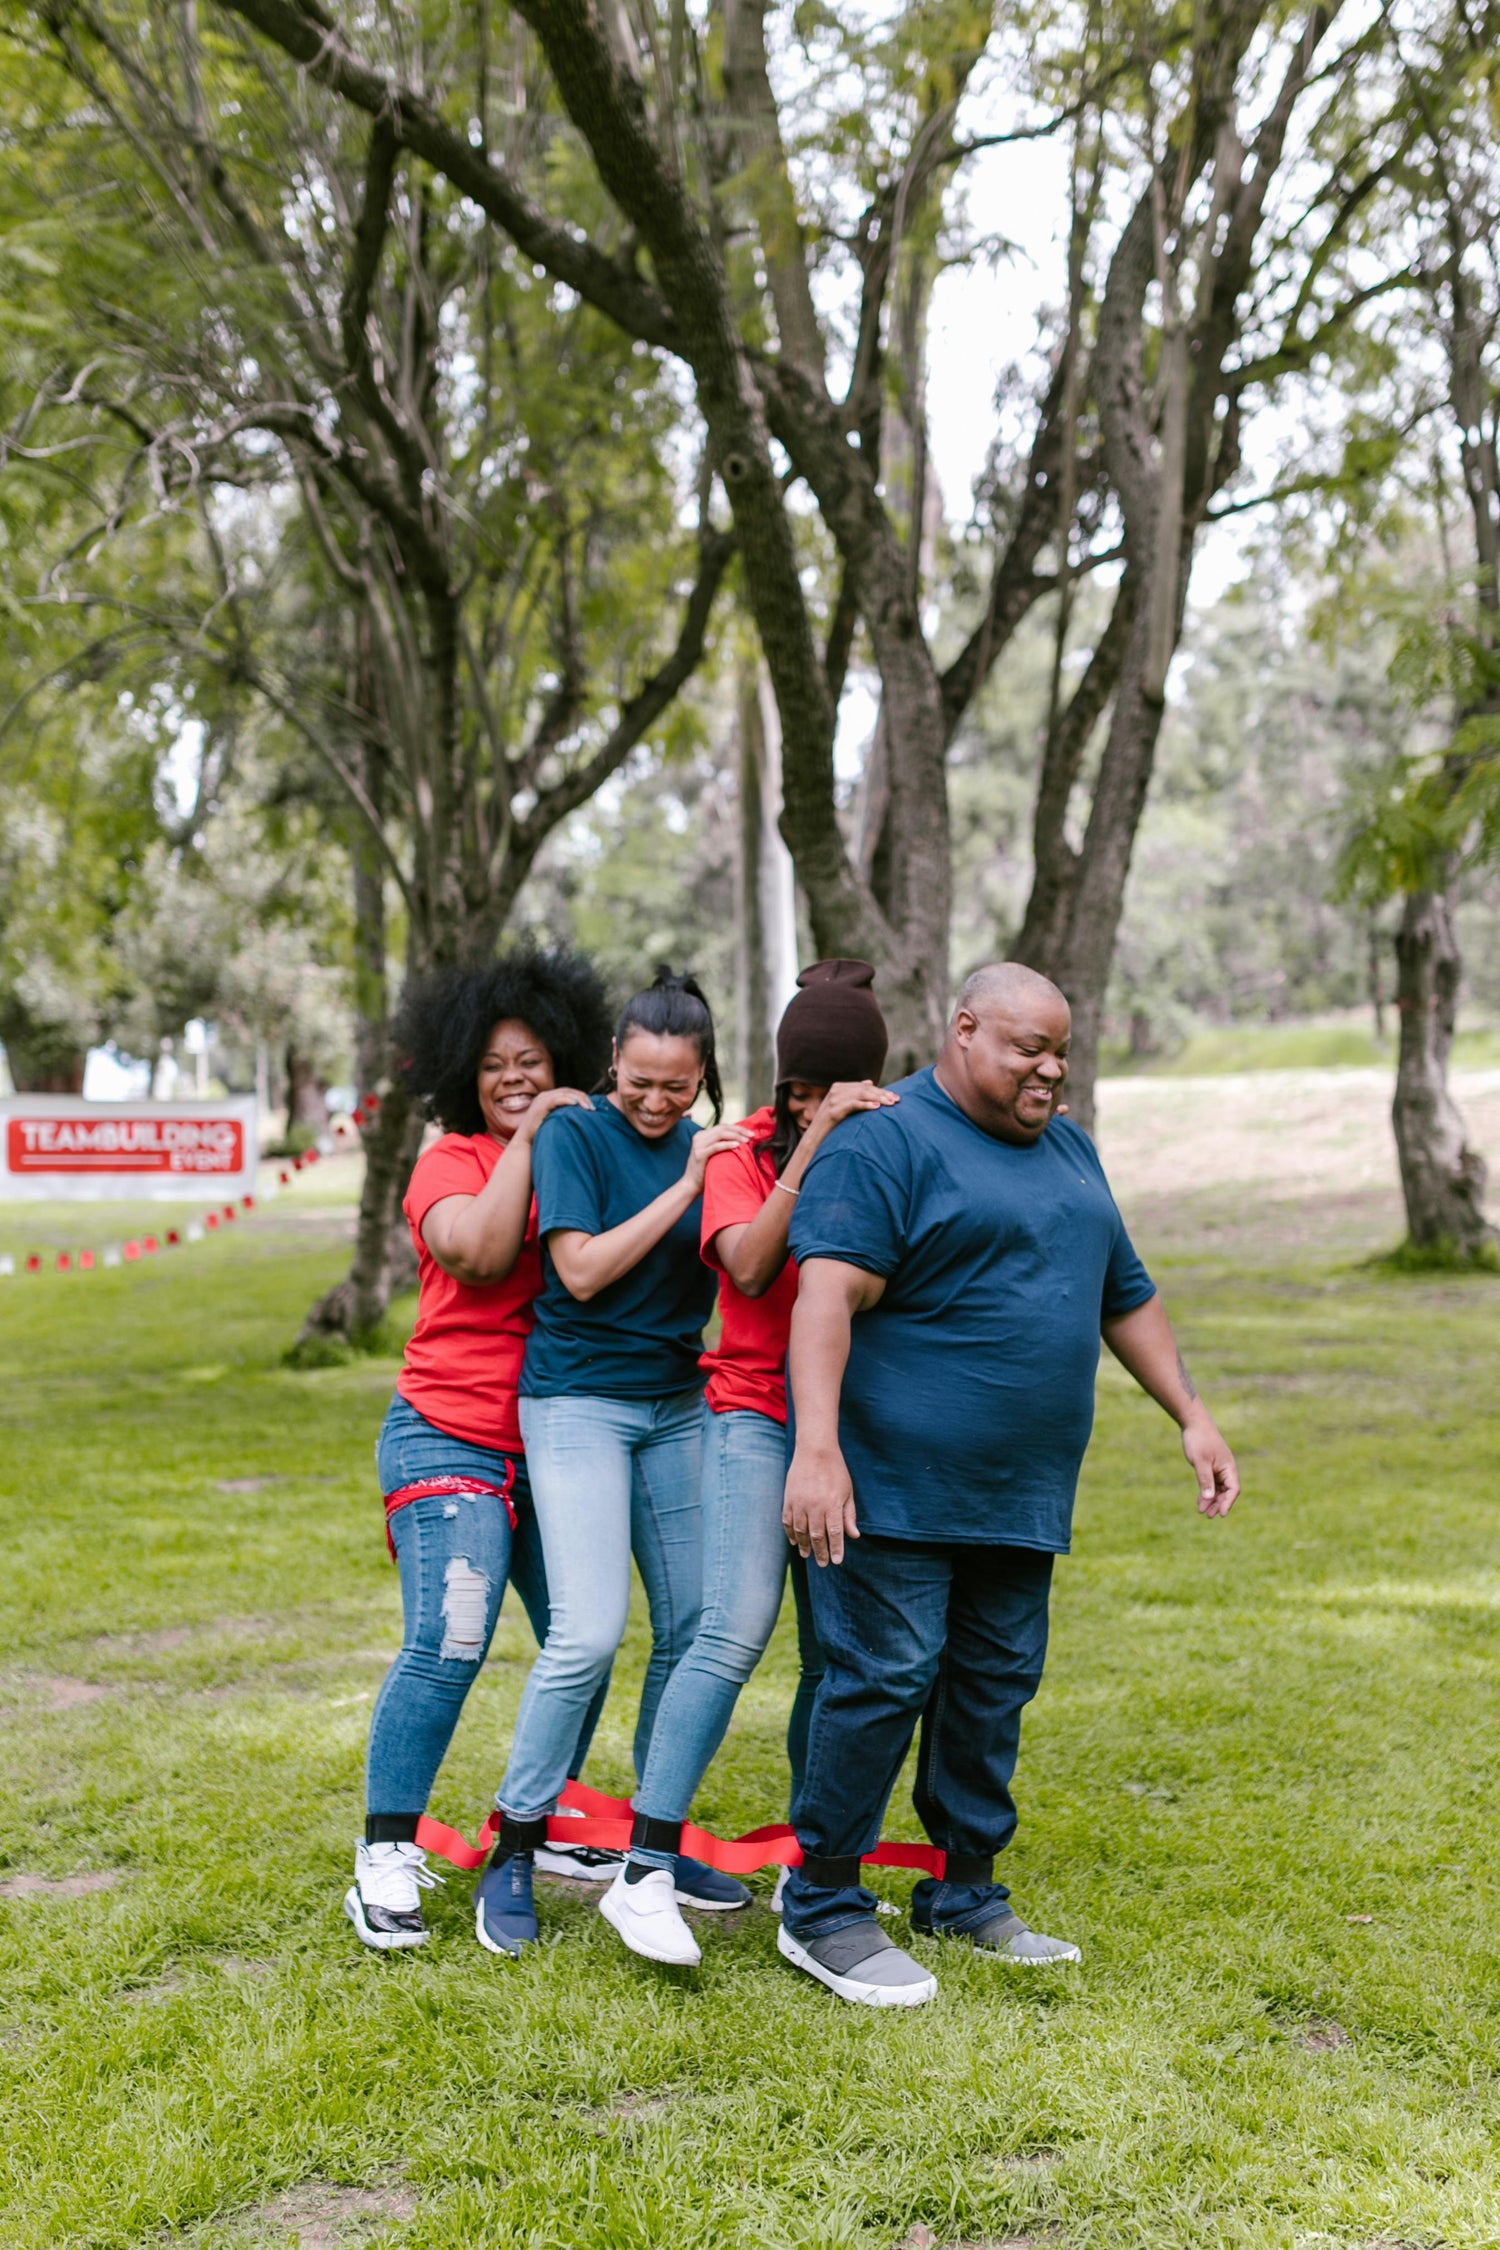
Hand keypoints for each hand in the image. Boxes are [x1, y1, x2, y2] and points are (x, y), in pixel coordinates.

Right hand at [514, 1086, 592, 1143]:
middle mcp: (544, 1096)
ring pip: (565, 1094)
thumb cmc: (541, 1135)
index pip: (568, 1092)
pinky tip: (577, 1104)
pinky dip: (568, 1100)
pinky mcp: (540, 1105)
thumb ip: (563, 1115)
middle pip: (568, 1091)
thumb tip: (580, 1117)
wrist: (525, 1143)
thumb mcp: (554, 1121)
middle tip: (594, 1108)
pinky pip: (557, 1099)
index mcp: (547, 1098)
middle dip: (583, 1098)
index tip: (592, 1106)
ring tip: (589, 1108)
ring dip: (579, 1099)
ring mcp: (542, 1099)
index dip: (581, 1097)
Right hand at [684, 1119, 750, 1190]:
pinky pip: (716, 1146)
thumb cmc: (705, 1171)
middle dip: (739, 1130)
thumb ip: (721, 1145)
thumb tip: (741, 1141)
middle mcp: (699, 1137)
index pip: (723, 1127)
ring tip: (747, 1140)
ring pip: (720, 1134)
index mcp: (703, 1135)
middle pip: (723, 1128)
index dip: (738, 1128)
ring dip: (736, 1136)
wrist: (691, 1185)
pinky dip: (728, 1144)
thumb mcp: (713, 1154)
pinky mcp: (699, 1154)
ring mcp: (698, 1145)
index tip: (751, 1133)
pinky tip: (737, 1145)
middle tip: (752, 1135)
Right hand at [783, 1444, 859, 1565]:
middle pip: (816, 1536)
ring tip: (807, 1555)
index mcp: (832, 1504)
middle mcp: (815, 1505)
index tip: (836, 1561)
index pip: (835, 1533)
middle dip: (820, 1552)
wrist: (815, 1450)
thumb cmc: (836, 1471)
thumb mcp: (847, 1492)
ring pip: (800, 1531)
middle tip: (823, 1563)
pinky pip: (787, 1521)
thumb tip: (854, 1536)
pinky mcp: (789, 1498)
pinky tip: (794, 1541)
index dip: (836, 1549)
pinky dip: (790, 1533)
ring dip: (804, 1545)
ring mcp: (800, 1502)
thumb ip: (849, 1515)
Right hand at [805, 1079, 898, 1148]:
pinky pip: (853, 1104)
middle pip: (864, 1089)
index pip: (865, 1086)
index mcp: (839, 1087)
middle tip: (896, 1100)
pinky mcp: (833, 1110)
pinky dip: (866, 1105)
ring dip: (878, 1099)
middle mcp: (836, 1090)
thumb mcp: (842, 1106)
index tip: (896, 1097)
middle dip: (882, 1094)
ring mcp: (834, 1099)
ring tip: (890, 1104)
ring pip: (861, 1095)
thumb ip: (854, 1094)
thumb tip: (870, 1082)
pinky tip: (876, 1108)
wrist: (814, 1137)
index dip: (881, 1091)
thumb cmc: (830, 1124)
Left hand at [1182, 1413, 1238, 1516]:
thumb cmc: (1199, 1440)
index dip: (1228, 1502)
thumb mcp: (1200, 1462)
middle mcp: (1226, 1469)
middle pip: (1226, 1492)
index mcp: (1229, 1467)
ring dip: (1212, 1500)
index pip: (1233, 1489)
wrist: (1193, 1423)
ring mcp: (1219, 1468)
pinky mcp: (1210, 1467)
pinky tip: (1200, 1501)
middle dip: (1218, 1504)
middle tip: (1208, 1515)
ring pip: (1218, 1489)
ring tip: (1203, 1512)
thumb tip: (1209, 1498)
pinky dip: (1206, 1492)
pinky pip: (1211, 1484)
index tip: (1221, 1514)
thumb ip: (1205, 1480)